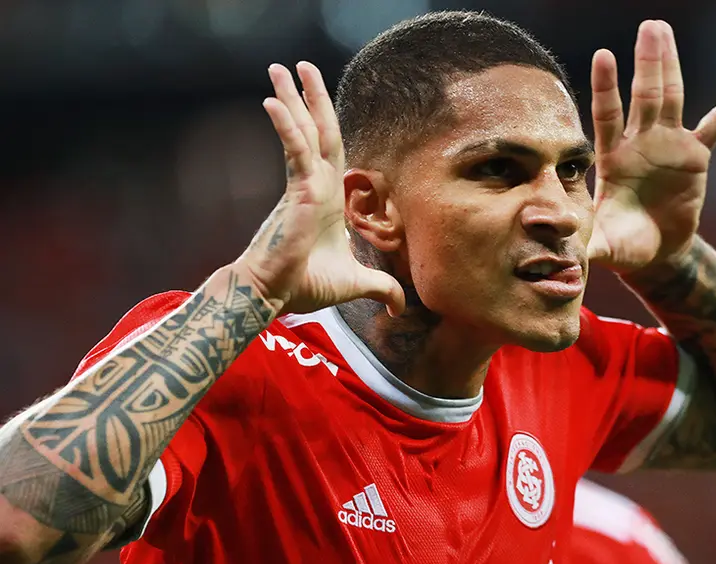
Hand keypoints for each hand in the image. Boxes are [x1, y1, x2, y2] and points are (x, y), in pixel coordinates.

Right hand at [236, 62, 404, 315]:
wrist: (276, 294)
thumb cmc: (306, 285)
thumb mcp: (355, 282)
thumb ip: (380, 286)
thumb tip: (399, 305)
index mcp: (328, 198)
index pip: (332, 150)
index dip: (328, 123)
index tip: (319, 100)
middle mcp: (316, 185)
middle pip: (319, 131)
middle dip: (312, 98)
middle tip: (301, 66)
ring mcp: (305, 185)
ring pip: (305, 132)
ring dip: (295, 98)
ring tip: (281, 67)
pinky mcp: (297, 191)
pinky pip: (294, 151)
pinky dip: (286, 126)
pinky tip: (275, 100)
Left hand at [587, 20, 715, 271]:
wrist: (653, 252)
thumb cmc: (622, 246)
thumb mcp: (605, 247)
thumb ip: (592, 245)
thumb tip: (573, 256)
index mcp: (614, 159)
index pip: (608, 116)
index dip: (608, 88)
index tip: (605, 56)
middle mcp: (640, 144)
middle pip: (644, 96)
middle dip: (647, 62)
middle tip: (649, 26)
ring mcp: (669, 146)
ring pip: (672, 98)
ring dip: (670, 66)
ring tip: (664, 31)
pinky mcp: (696, 157)